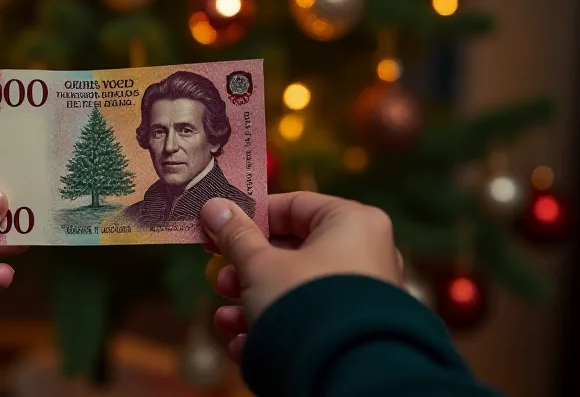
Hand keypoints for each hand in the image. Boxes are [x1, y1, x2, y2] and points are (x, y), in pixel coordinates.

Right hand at [200, 192, 402, 360]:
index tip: (216, 228)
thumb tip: (213, 206)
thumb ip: (235, 235)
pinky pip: (310, 317)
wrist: (342, 373)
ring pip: (295, 288)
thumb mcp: (259, 264)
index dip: (249, 217)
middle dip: (246, 270)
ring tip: (227, 320)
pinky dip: (275, 326)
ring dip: (252, 303)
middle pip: (291, 251)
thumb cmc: (303, 302)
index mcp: (351, 222)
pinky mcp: (354, 328)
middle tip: (221, 280)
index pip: (293, 205)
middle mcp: (366, 252)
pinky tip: (246, 343)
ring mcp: (363, 293)